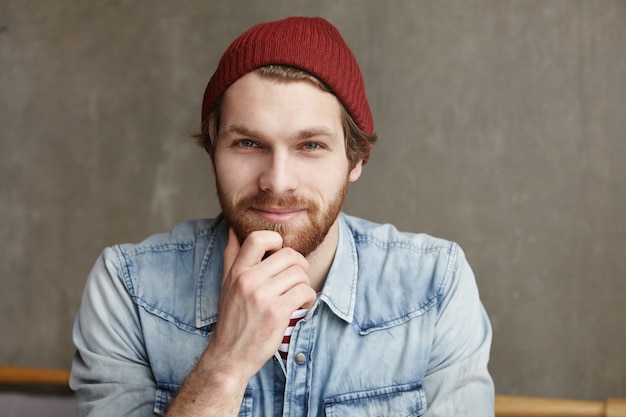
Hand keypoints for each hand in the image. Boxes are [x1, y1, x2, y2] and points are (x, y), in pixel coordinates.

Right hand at [204, 228, 316, 379]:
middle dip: (300, 265)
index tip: (280, 253)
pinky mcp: (277, 312)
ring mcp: (262, 296)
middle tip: (297, 278)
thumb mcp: (227, 284)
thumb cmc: (232, 319)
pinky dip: (309, 298)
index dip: (276, 241)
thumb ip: (232, 256)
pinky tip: (301, 305)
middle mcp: (248, 280)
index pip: (258, 238)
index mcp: (237, 271)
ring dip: (305, 284)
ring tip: (298, 295)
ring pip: (299, 274)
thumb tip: (233, 229)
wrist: (230, 355)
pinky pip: (305, 292)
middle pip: (289, 255)